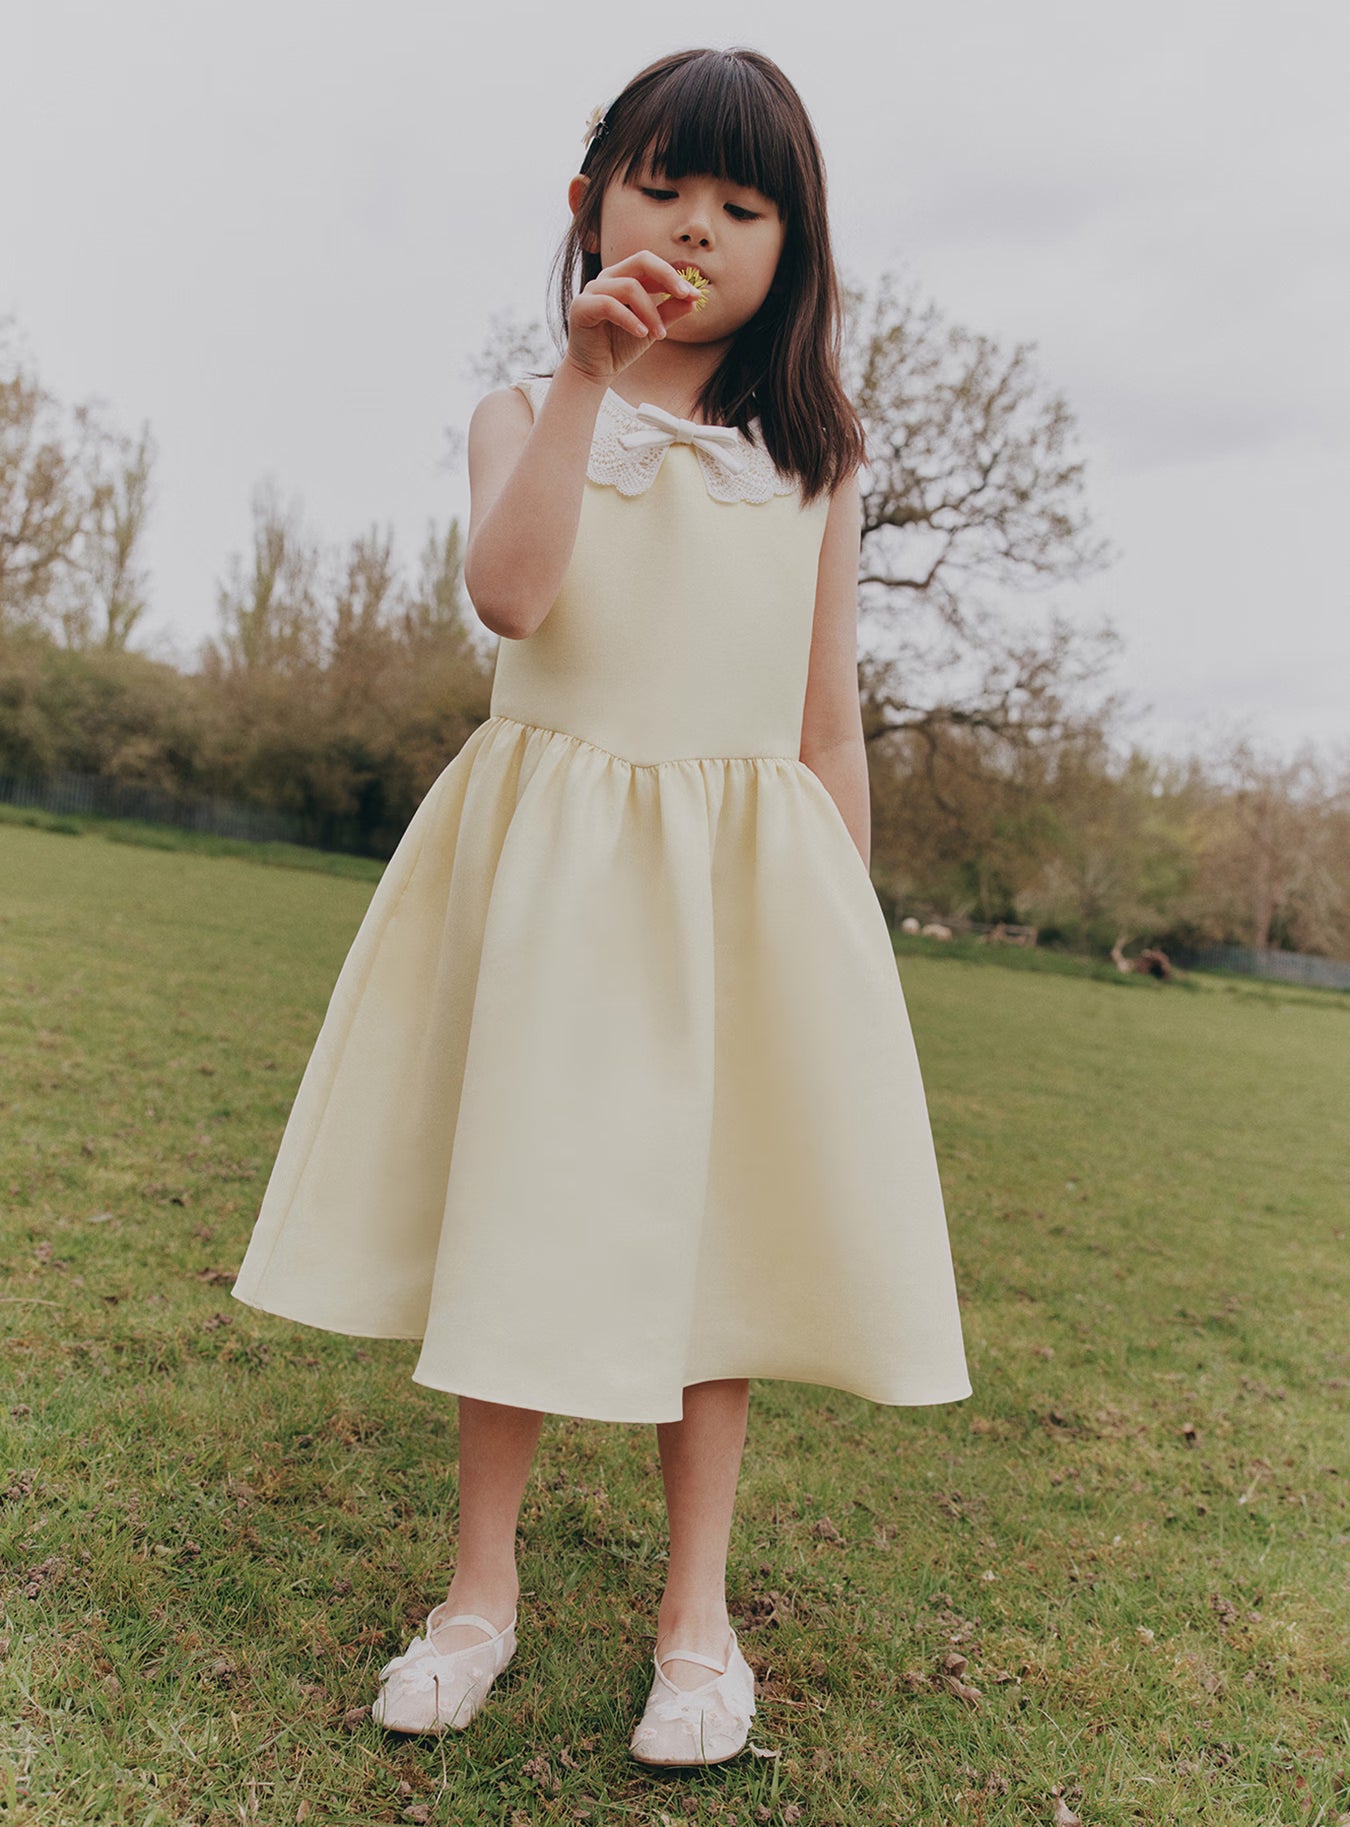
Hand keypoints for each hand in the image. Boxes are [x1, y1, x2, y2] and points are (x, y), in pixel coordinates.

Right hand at [565, 251, 704, 383]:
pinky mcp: (581, 307)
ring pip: (630, 287)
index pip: (652, 265)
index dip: (675, 277)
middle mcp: (609, 278)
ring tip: (660, 334)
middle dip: (667, 277)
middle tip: (686, 296)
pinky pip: (609, 305)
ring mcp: (593, 290)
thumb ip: (670, 312)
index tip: (696, 295)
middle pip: (641, 261)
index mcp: (625, 277)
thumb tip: (694, 300)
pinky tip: (642, 333)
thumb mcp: (652, 328)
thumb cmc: (621, 346)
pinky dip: (630, 319)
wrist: (594, 370)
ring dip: (650, 312)